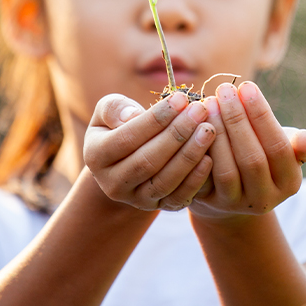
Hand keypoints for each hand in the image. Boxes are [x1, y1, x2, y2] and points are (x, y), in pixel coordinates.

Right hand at [83, 91, 216, 210]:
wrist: (126, 160)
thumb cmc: (119, 125)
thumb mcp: (109, 112)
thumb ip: (115, 108)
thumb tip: (133, 115)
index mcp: (95, 156)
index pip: (128, 137)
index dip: (156, 118)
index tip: (181, 98)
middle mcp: (112, 183)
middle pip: (148, 161)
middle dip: (177, 134)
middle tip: (200, 111)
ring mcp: (136, 200)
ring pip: (165, 181)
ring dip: (190, 155)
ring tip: (208, 129)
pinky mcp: (158, 207)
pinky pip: (179, 197)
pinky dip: (196, 179)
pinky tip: (210, 157)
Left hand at [189, 82, 305, 219]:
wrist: (233, 188)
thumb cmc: (264, 154)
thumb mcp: (287, 148)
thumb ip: (302, 142)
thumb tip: (304, 140)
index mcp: (290, 182)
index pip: (278, 147)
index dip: (261, 115)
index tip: (246, 86)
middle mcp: (265, 199)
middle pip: (252, 159)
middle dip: (236, 120)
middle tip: (224, 90)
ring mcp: (236, 204)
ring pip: (226, 170)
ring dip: (217, 133)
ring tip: (208, 103)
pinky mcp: (210, 204)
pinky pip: (202, 177)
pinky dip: (199, 149)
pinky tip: (195, 124)